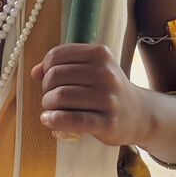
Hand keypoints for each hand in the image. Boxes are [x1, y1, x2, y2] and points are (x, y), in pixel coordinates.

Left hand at [32, 43, 148, 145]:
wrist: (140, 113)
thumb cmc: (108, 90)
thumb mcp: (93, 69)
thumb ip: (64, 65)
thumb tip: (35, 72)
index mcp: (100, 54)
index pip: (56, 55)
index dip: (45, 69)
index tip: (50, 80)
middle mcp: (105, 73)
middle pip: (55, 76)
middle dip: (46, 89)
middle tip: (51, 98)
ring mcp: (107, 98)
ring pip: (60, 97)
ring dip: (48, 105)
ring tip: (51, 110)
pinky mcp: (107, 122)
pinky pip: (71, 120)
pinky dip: (54, 120)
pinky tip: (50, 120)